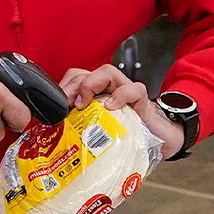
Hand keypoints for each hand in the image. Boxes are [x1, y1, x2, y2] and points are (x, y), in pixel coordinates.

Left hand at [58, 65, 185, 158]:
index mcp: (96, 94)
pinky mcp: (141, 101)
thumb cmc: (126, 136)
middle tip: (67, 105)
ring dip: (91, 84)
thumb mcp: (97, 134)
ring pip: (107, 72)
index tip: (56, 105)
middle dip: (72, 86)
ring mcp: (124, 92)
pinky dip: (121, 95)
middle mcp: (109, 89)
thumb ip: (80, 130)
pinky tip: (111, 107)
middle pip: (86, 73)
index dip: (63, 87)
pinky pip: (133, 90)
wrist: (158, 140)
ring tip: (83, 104)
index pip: (75, 77)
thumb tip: (55, 141)